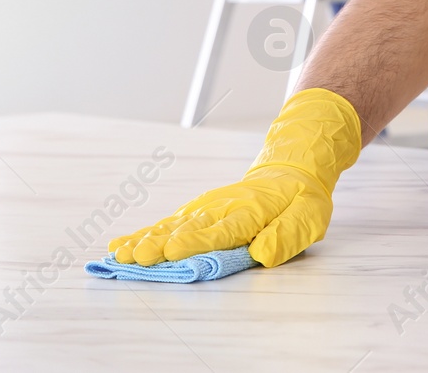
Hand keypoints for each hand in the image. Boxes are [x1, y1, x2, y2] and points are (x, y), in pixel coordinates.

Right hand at [109, 88, 361, 267]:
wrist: (290, 169)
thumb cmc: (300, 199)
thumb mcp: (308, 217)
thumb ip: (286, 236)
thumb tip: (264, 254)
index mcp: (249, 212)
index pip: (218, 231)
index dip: (193, 242)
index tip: (168, 252)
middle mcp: (222, 209)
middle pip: (186, 228)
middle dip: (158, 244)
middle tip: (134, 257)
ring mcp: (207, 208)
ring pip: (171, 225)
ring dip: (145, 239)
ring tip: (119, 254)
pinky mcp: (198, 211)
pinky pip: (169, 222)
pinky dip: (145, 233)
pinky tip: (124, 244)